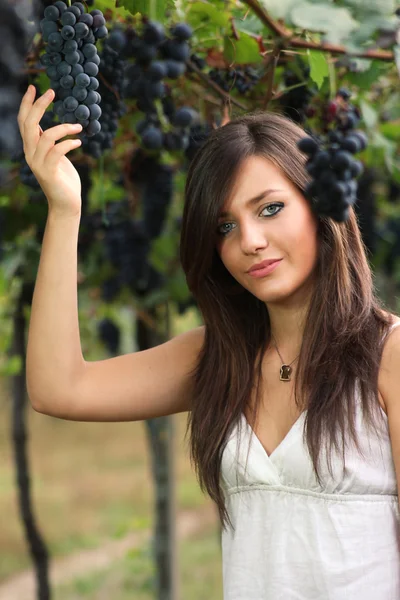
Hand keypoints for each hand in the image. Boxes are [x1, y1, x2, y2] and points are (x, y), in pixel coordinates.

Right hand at [17, 86, 83, 217]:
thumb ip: (50, 143)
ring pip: (45, 137)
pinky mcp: (48, 172)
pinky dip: (68, 144)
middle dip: (39, 106)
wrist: (66, 204)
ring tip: (78, 127)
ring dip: (63, 128)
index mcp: (31, 148)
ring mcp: (38, 164)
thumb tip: (52, 128)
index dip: (27, 104)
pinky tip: (79, 142)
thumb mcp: (56, 156)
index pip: (24, 121)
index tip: (34, 87)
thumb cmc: (64, 179)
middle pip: (29, 124)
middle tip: (52, 92)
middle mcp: (30, 154)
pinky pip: (57, 152)